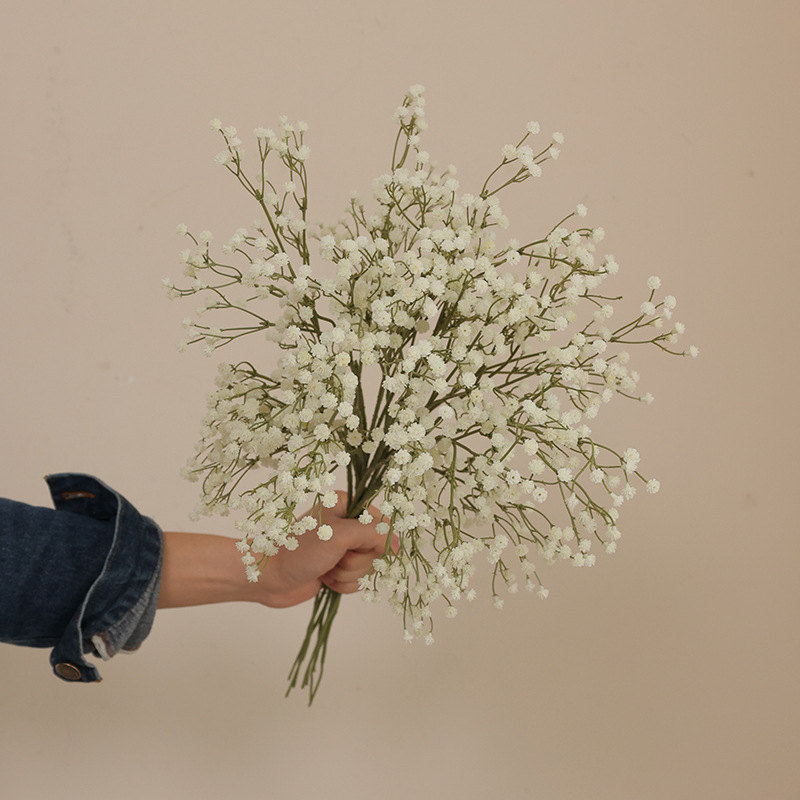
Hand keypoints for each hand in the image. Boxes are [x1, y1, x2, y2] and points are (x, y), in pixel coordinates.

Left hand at [256, 491, 388, 607]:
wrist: (270, 577)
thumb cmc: (299, 550)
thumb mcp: (339, 535)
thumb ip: (372, 534)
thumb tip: (397, 544)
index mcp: (346, 506)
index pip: (381, 521)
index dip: (377, 538)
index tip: (362, 546)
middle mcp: (346, 526)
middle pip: (375, 547)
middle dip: (356, 560)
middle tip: (334, 557)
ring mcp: (341, 549)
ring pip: (366, 566)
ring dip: (347, 573)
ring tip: (325, 568)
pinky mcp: (336, 569)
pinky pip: (356, 582)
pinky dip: (342, 584)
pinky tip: (325, 579)